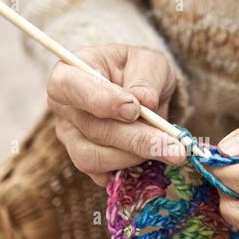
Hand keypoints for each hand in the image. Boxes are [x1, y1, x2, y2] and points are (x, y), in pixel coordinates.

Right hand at [47, 44, 185, 186]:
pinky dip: (131, 171)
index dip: (100, 100)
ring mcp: (71, 139)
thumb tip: (145, 101)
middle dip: (136, 139)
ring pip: (93, 158)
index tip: (134, 109)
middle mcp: (64, 109)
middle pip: (91, 129)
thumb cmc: (138, 71)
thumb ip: (146, 77)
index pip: (69, 87)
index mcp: (69, 73)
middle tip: (174, 146)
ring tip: (166, 148)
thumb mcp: (148, 62)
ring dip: (135, 157)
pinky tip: (153, 160)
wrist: (140, 93)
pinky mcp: (85, 162)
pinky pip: (102, 176)